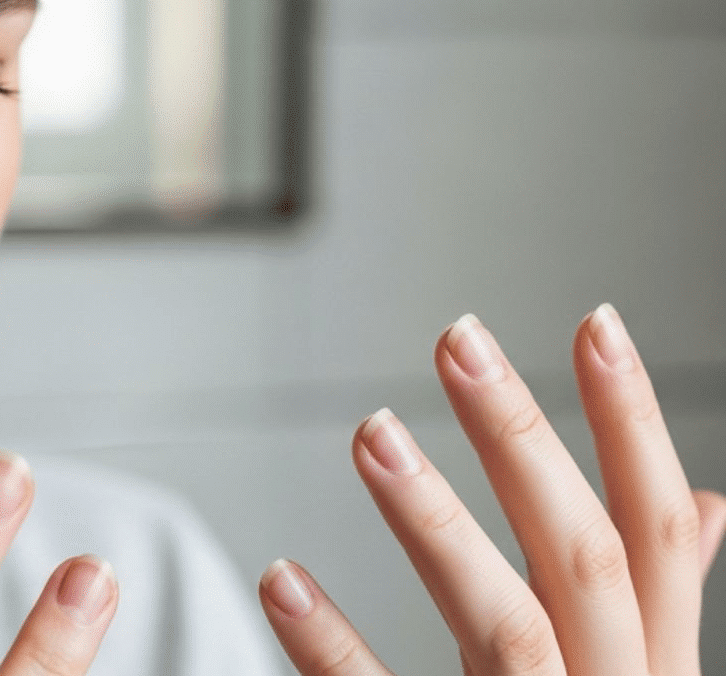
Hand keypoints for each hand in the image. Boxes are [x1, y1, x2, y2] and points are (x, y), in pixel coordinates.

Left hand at [259, 306, 725, 674]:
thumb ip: (662, 598)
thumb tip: (704, 499)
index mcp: (652, 667)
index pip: (652, 530)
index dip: (633, 423)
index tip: (593, 321)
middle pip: (582, 557)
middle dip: (526, 440)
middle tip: (456, 340)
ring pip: (506, 627)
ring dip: (437, 523)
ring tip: (372, 432)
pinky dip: (335, 648)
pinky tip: (281, 579)